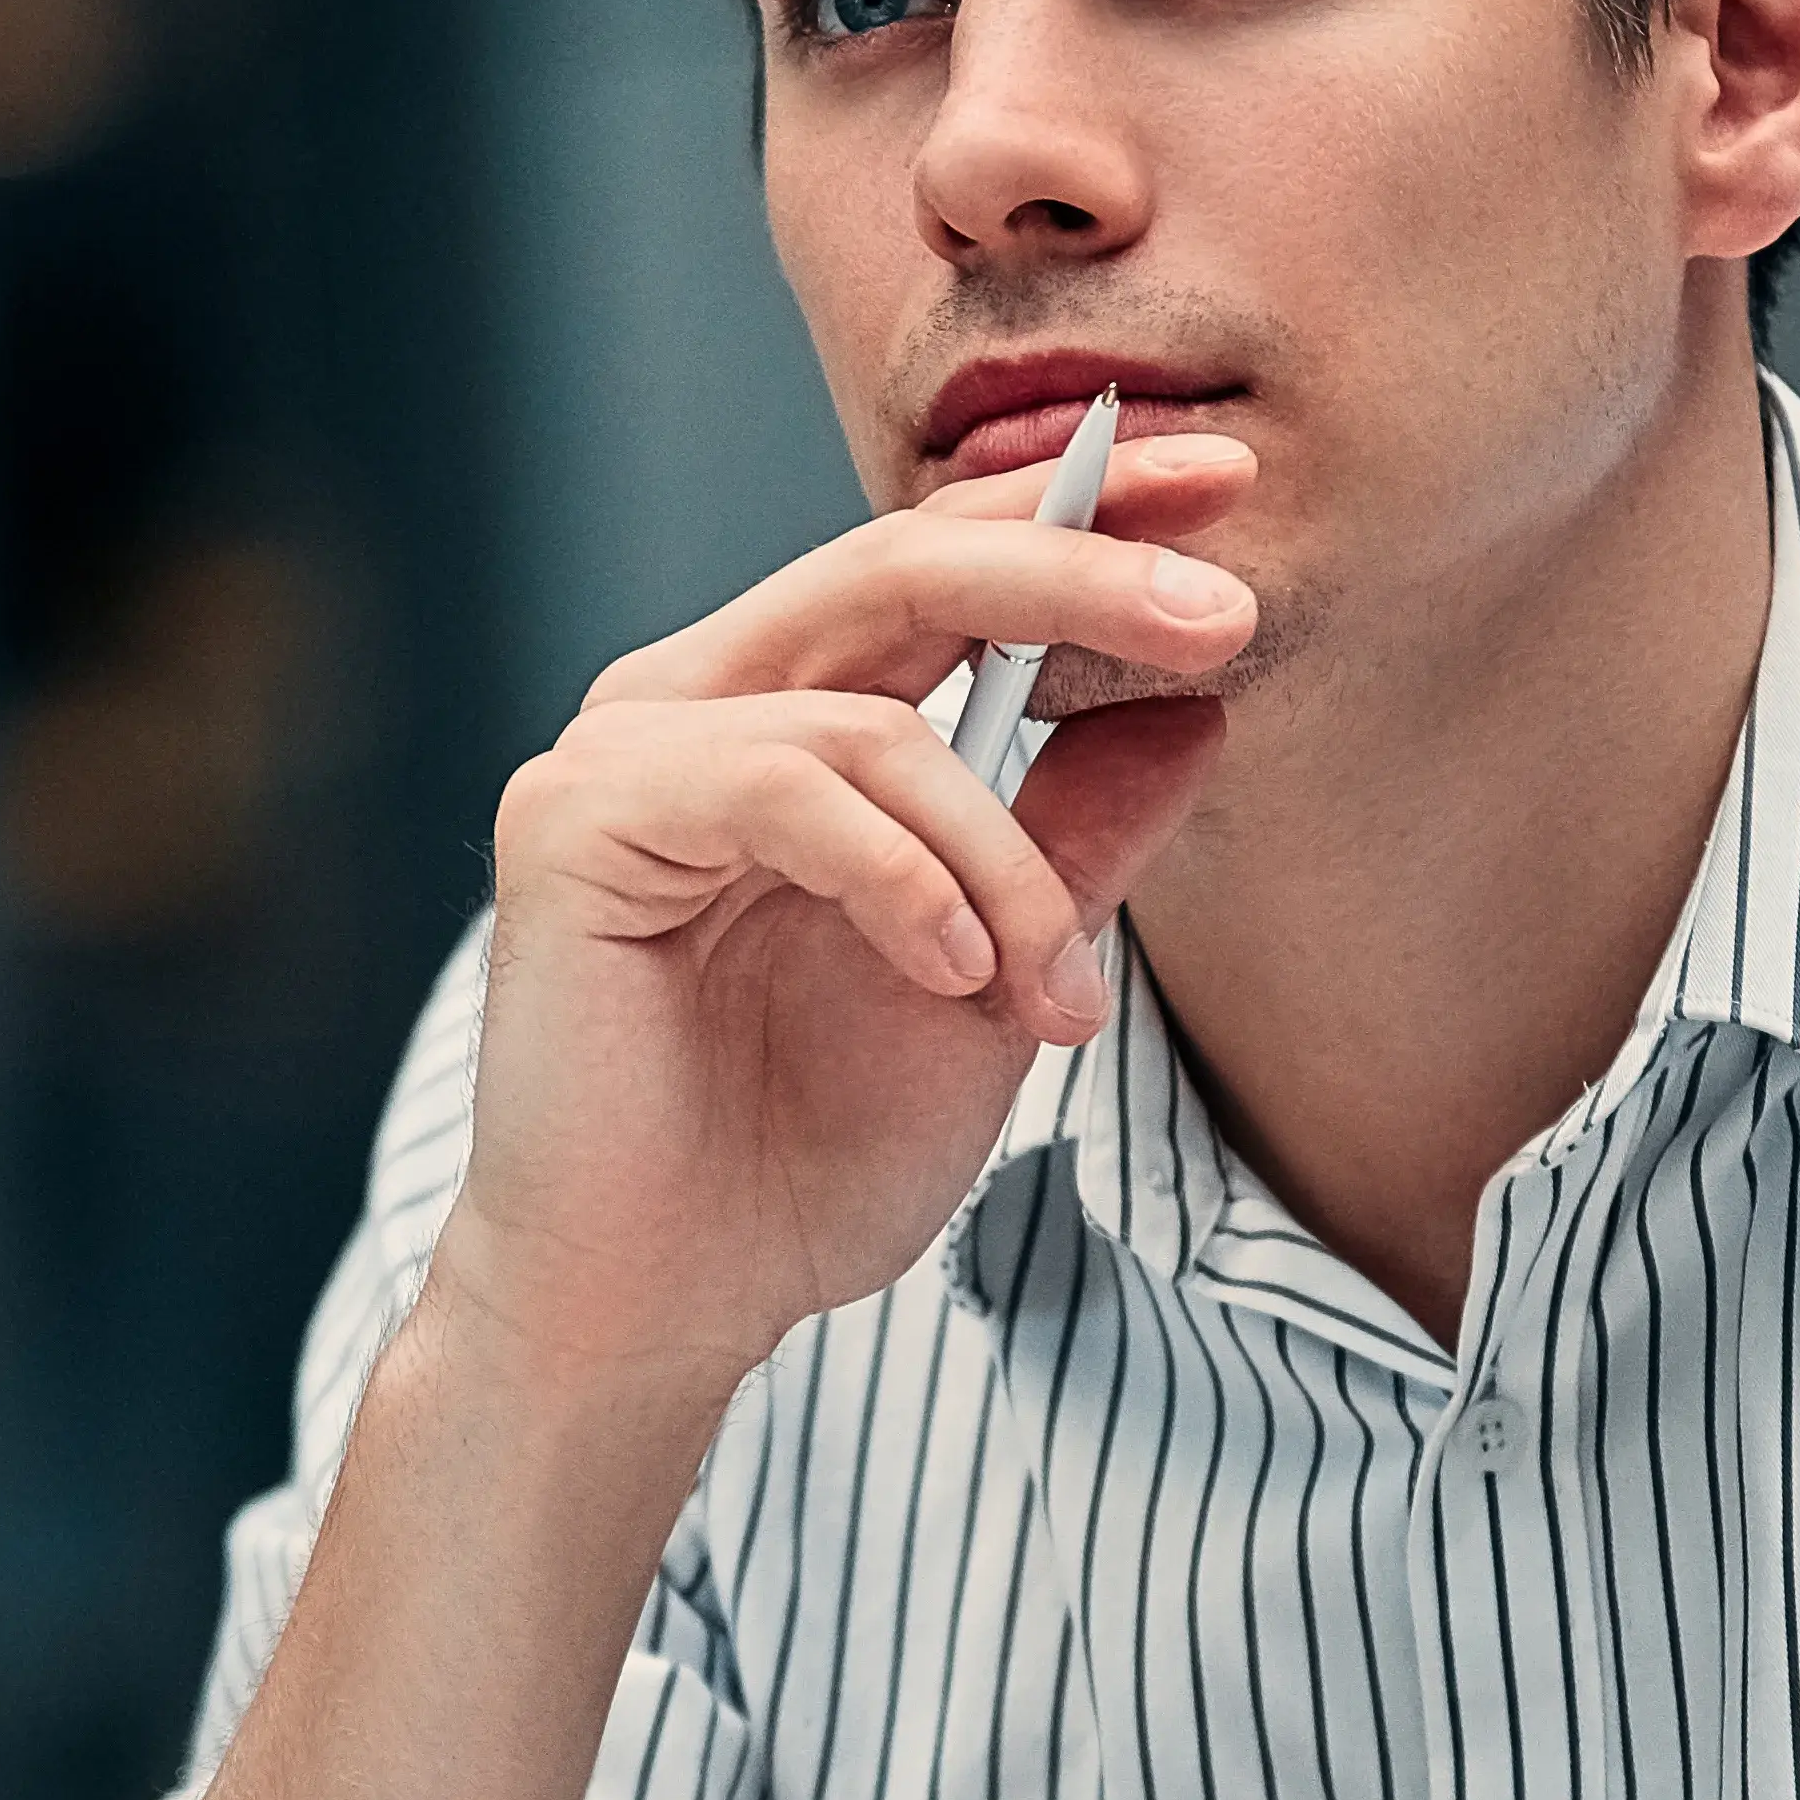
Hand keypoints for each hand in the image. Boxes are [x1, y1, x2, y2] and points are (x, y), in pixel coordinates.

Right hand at [440, 443, 1256, 1397]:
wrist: (657, 1312)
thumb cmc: (800, 1156)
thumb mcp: (996, 982)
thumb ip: (1071, 844)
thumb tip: (1197, 711)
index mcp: (779, 717)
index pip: (936, 567)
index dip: (1077, 514)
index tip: (1229, 487)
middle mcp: (689, 705)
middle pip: (897, 564)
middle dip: (1078, 576)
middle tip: (1226, 613)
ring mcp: (617, 756)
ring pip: (865, 714)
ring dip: (1000, 856)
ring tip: (1045, 991)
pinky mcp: (569, 823)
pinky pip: (783, 788)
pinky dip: (901, 880)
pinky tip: (948, 977)